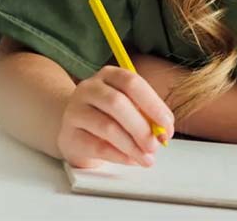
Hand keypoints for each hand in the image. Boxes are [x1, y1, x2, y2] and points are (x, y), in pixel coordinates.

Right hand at [56, 65, 174, 168]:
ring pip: (107, 126)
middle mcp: (89, 88)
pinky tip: (131, 160)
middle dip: (141, 126)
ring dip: (132, 145)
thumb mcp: (127, 107)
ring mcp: (76, 110)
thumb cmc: (108, 116)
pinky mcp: (69, 135)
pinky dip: (119, 156)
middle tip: (156, 144)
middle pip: (117, 103)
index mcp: (108, 75)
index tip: (167, 123)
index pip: (132, 82)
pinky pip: (97, 146)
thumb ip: (145, 115)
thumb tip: (163, 131)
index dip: (152, 103)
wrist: (75, 128)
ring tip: (147, 157)